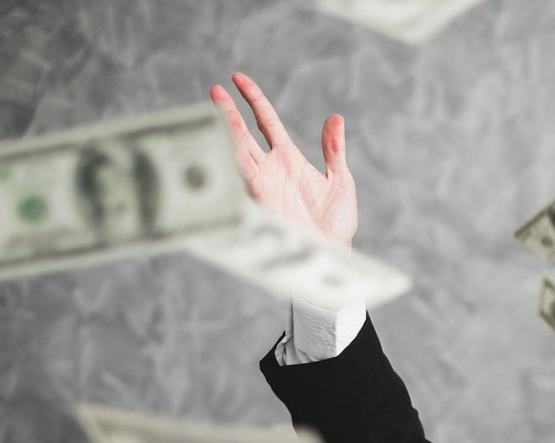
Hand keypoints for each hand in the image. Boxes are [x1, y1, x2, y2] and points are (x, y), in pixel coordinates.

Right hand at [209, 72, 357, 248]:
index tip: (238, 79)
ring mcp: (263, 185)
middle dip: (228, 112)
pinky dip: (229, 165)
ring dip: (225, 133)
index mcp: (288, 158)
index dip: (253, 99)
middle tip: (214, 90)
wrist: (333, 251)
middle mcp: (270, 169)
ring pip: (238, 153)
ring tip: (214, 111)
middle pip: (242, 134)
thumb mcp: (340, 180)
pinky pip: (241, 180)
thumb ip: (334, 150)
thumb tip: (336, 118)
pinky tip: (219, 149)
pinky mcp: (261, 203)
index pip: (265, 121)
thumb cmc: (336, 222)